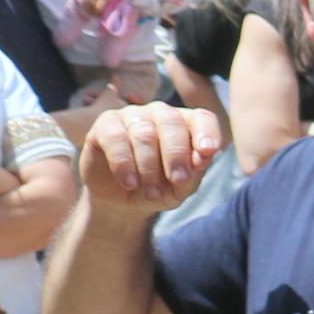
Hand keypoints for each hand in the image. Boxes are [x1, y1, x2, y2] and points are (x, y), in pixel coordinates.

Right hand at [76, 103, 227, 216]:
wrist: (121, 200)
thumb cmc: (159, 188)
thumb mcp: (180, 189)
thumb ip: (194, 173)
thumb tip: (203, 156)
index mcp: (186, 124)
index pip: (202, 118)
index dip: (207, 132)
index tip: (208, 152)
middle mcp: (160, 114)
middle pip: (172, 122)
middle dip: (177, 154)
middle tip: (178, 180)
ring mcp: (131, 115)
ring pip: (144, 133)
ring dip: (149, 166)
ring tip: (151, 191)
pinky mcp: (105, 124)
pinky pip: (115, 137)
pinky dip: (124, 163)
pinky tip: (130, 183)